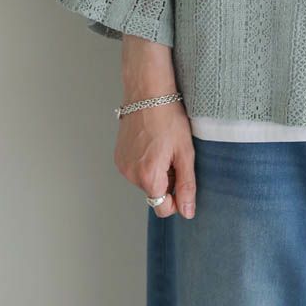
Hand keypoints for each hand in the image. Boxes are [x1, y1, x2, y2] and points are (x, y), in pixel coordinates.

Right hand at [114, 100, 196, 219]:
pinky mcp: (118, 156)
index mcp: (148, 177)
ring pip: (144, 180)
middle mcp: (131, 175)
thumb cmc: (168, 118)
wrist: (147, 92)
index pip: (162, 209)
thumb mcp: (185, 152)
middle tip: (173, 153)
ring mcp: (122, 166)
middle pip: (154, 193)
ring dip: (155, 170)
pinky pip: (135, 169)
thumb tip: (187, 213)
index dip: (176, 199)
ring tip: (161, 144)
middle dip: (166, 180)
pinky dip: (144, 161)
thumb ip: (186, 185)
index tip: (182, 178)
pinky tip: (151, 142)